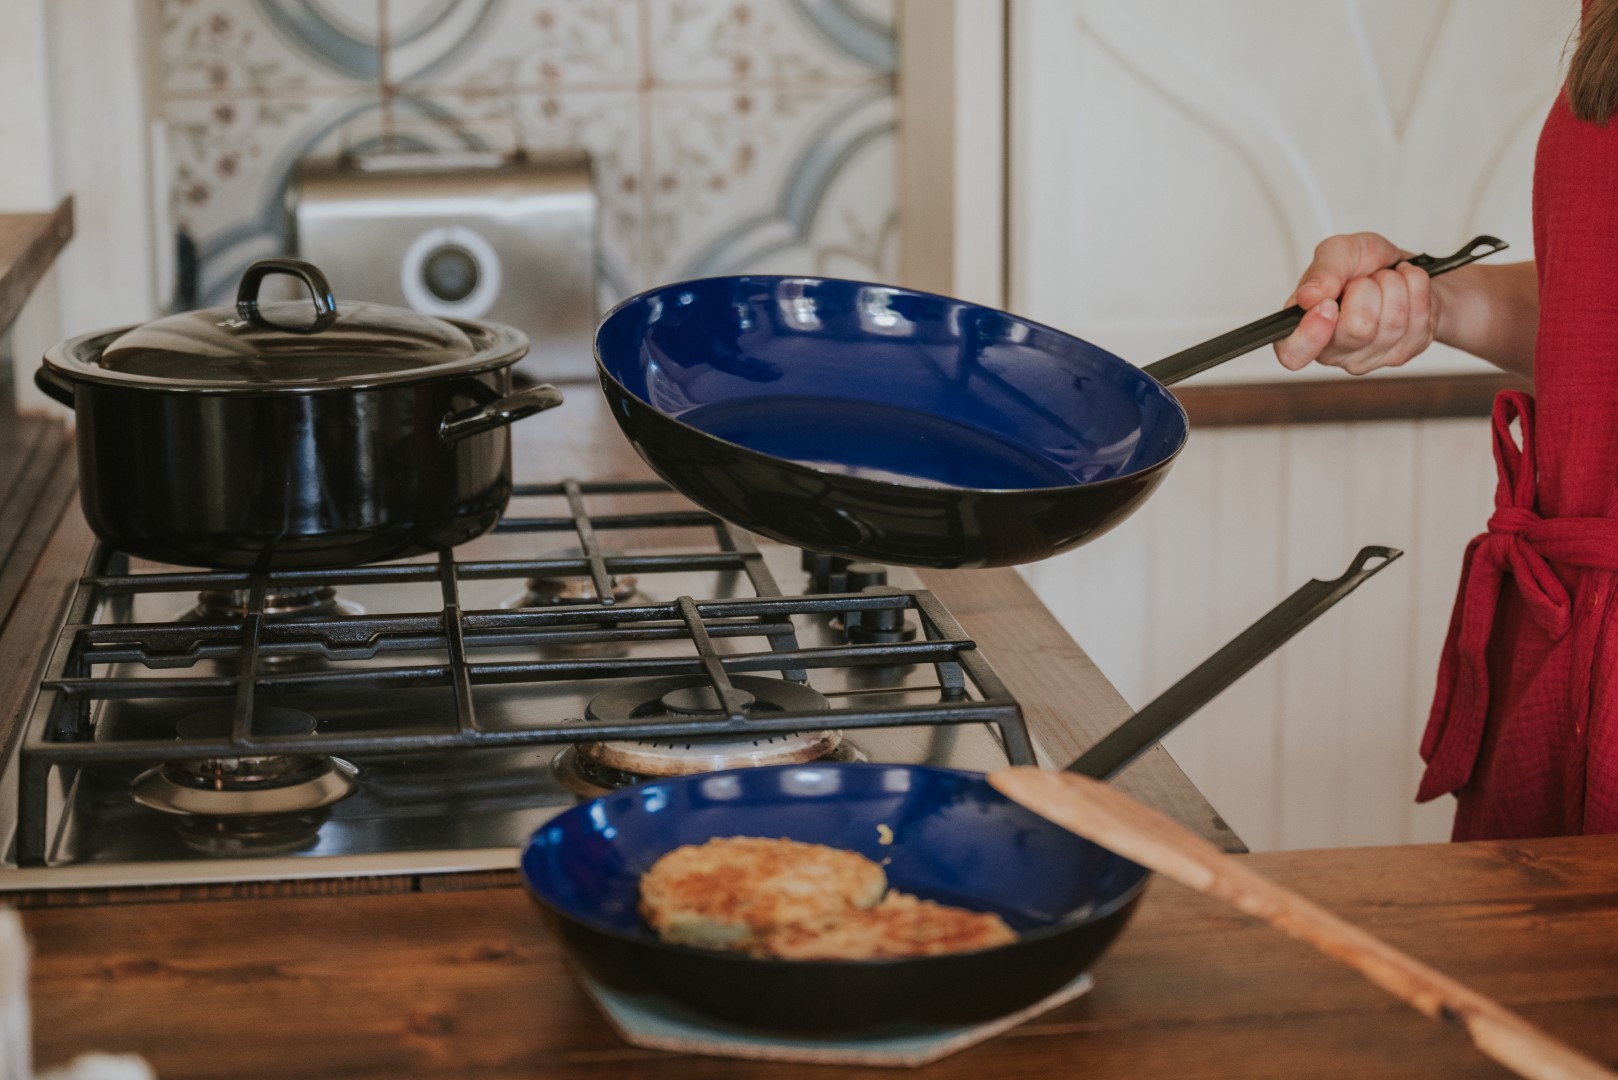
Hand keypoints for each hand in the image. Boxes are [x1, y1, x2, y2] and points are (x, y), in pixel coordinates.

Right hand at [1273, 232, 1439, 374]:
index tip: (1328, 306)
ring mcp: (1369, 358)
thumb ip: (1322, 269)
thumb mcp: (1340, 251)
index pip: (1293, 354)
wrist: (1403, 271)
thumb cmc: (1366, 266)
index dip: (1310, 334)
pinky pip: (1417, 318)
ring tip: (1385, 281)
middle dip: (1368, 288)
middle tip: (1364, 281)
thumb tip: (1309, 296)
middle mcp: (1333, 351)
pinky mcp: (1402, 354)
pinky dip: (1416, 288)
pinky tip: (1405, 288)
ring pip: (1392, 321)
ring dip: (1394, 285)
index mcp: (1304, 327)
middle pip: (1357, 328)